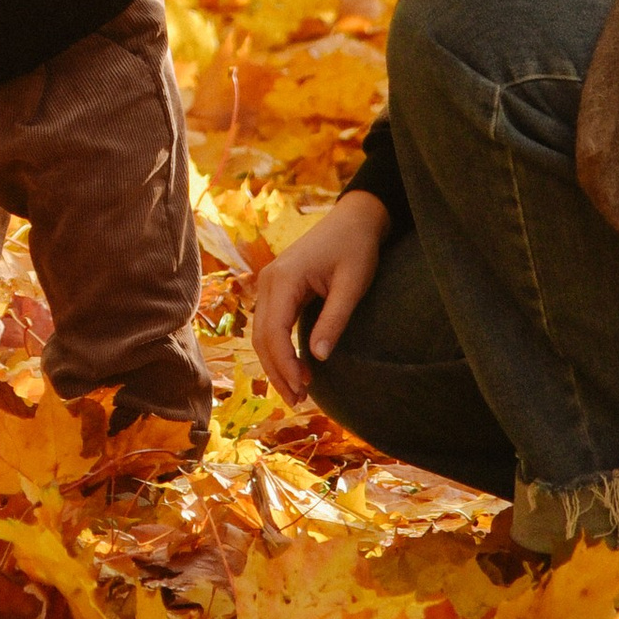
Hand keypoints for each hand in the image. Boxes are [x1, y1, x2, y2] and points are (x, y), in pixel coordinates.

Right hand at [247, 192, 389, 407]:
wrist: (355, 219)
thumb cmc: (357, 248)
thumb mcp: (352, 285)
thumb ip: (334, 320)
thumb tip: (317, 357)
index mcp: (283, 278)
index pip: (273, 332)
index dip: (284, 364)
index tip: (303, 388)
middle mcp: (268, 280)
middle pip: (261, 336)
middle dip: (277, 371)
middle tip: (300, 400)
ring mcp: (270, 283)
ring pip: (262, 333)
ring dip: (276, 363)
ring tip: (297, 391)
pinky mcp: (278, 287)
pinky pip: (270, 324)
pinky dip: (278, 349)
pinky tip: (294, 367)